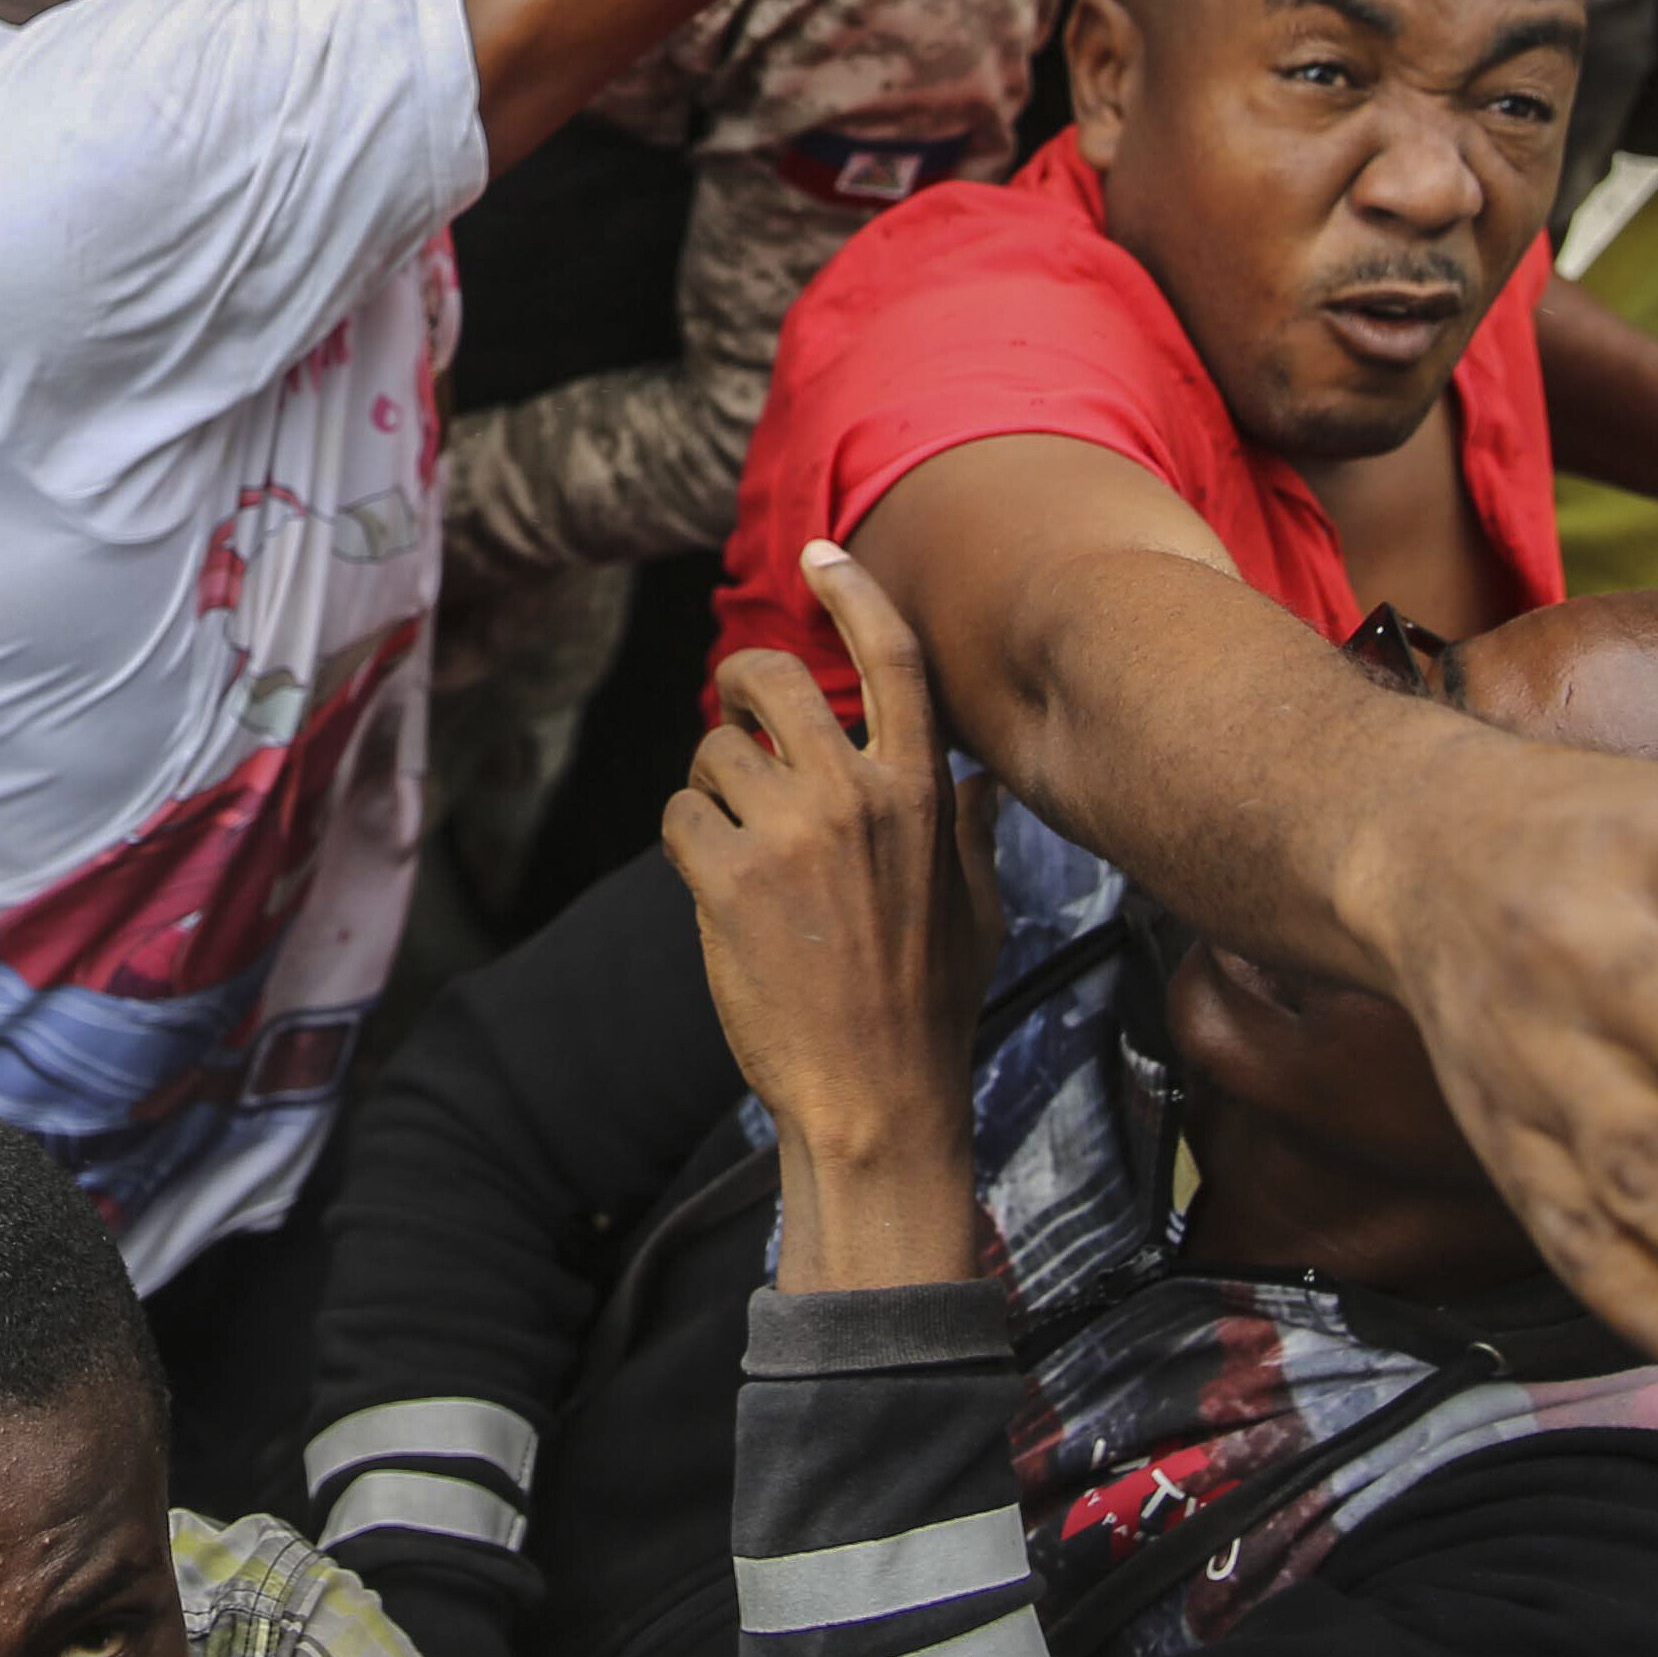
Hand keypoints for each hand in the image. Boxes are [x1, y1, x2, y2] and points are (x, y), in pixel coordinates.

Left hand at [663, 544, 1001, 1291]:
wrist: (875, 1102)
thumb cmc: (928, 1011)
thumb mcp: (978, 911)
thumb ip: (967, 832)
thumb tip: (976, 782)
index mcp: (924, 793)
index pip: (892, 656)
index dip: (853, 591)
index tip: (822, 554)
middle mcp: (857, 797)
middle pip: (775, 679)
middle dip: (743, 685)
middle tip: (738, 713)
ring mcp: (789, 835)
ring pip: (713, 752)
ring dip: (711, 786)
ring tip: (737, 842)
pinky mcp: (726, 880)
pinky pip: (679, 814)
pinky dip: (684, 839)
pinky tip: (712, 882)